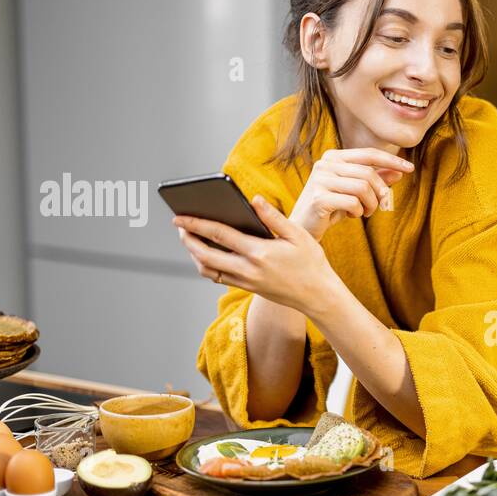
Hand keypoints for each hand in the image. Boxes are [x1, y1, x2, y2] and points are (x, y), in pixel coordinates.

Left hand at [173, 196, 338, 313]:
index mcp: (259, 252)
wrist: (318, 296)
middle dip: (188, 239)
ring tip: (191, 239)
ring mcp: (246, 281)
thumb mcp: (298, 235)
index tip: (179, 217)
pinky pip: (218, 277)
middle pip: (205, 254)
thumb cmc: (311, 262)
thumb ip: (274, 217)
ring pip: (208, 269)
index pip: (219, 234)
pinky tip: (207, 253)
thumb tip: (254, 199)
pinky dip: (207, 265)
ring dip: (194, 254)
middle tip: (180, 227)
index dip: (196, 224)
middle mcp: (248, 269)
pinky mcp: (247, 288)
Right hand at [290, 147, 413, 238]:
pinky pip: (353, 202)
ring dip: (370, 204)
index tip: (410, 168)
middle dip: (380, 192)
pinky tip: (351, 215)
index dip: (391, 160)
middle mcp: (325, 164)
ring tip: (364, 212)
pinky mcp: (319, 198)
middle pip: (368, 173)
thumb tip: (400, 171)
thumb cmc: (331, 208)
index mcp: (333, 157)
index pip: (369, 154)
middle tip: (378, 207)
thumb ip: (375, 180)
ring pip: (363, 187)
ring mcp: (320, 180)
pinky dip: (358, 211)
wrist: (303, 228)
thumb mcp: (355, 192)